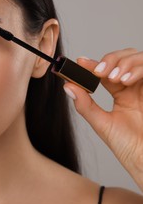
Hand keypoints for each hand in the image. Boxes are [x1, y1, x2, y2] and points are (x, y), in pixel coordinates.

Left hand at [63, 48, 142, 189]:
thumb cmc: (127, 146)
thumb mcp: (102, 123)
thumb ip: (85, 105)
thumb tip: (67, 86)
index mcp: (121, 93)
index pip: (107, 70)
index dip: (93, 63)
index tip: (80, 62)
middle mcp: (135, 87)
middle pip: (124, 57)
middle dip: (111, 59)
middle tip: (98, 71)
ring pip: (137, 58)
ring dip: (123, 63)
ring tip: (113, 78)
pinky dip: (137, 70)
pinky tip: (125, 81)